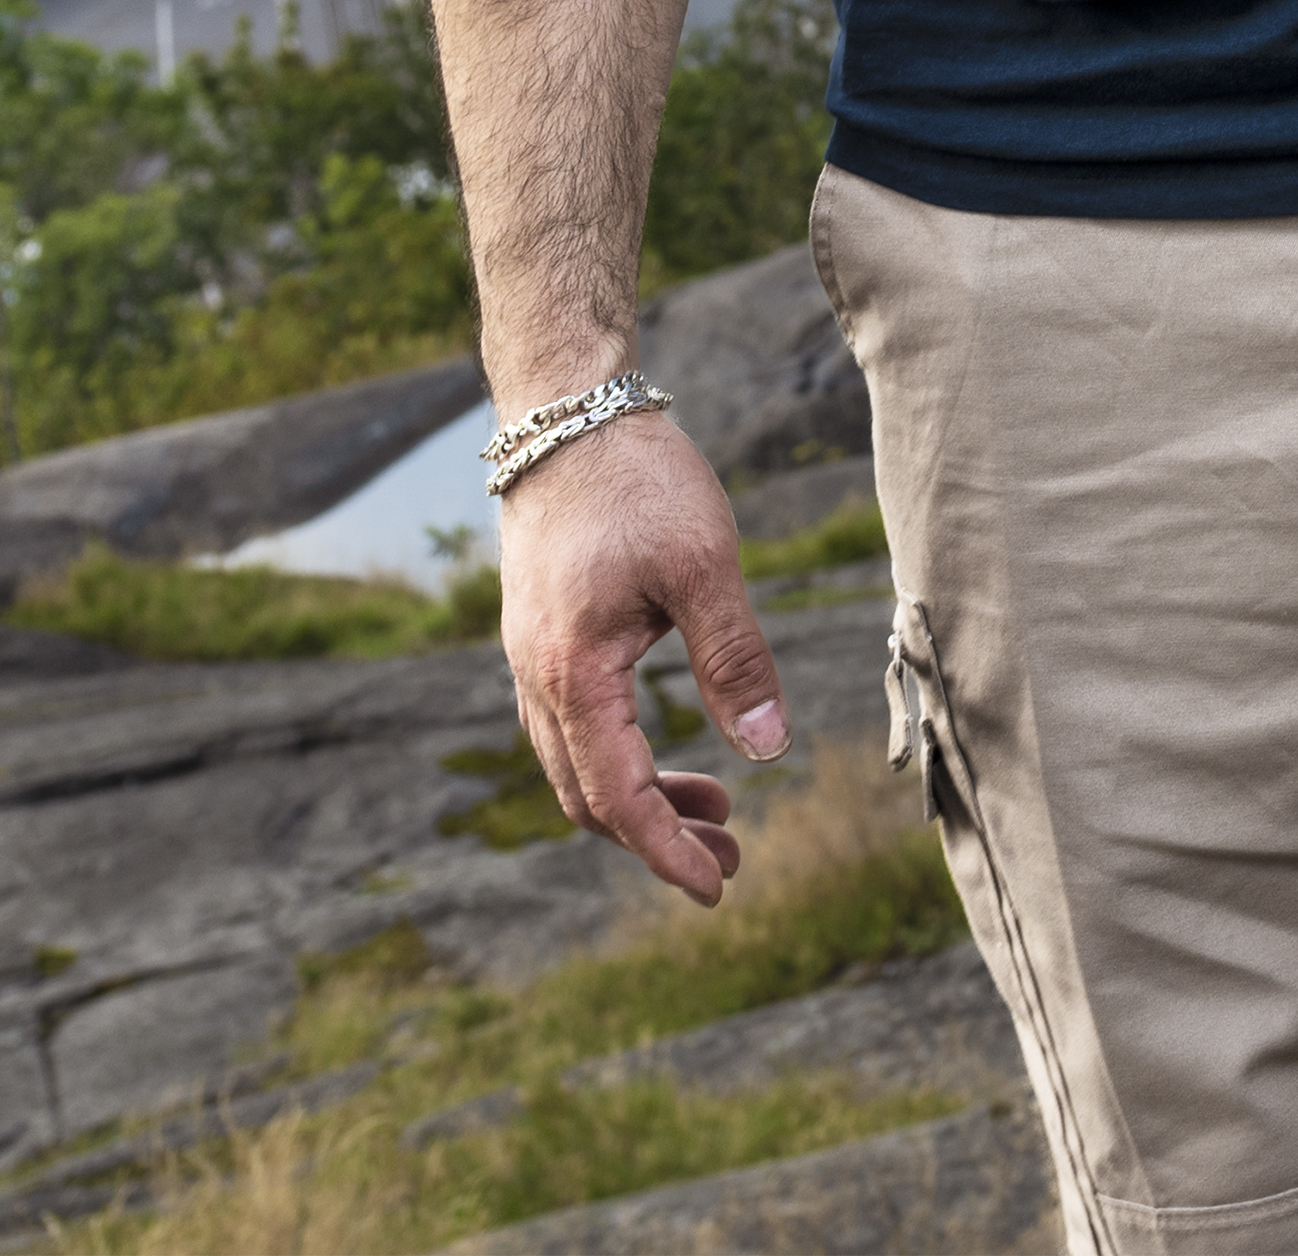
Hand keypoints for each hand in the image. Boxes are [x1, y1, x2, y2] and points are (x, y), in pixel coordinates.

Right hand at [490, 411, 788, 903]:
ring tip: (717, 809)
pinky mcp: (540, 635)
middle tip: (730, 855)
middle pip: (588, 797)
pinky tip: (666, 748)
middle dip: (657, 838)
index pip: (617, 797)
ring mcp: (530, 657)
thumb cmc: (637, 479)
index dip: (665, 852)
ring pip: (575, 765)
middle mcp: (537, 678)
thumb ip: (735, 659)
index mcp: (573, 673)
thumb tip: (767, 749)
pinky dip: (618, 757)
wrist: (565, 410)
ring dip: (639, 799)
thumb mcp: (704, 565)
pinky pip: (569, 728)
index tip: (716, 887)